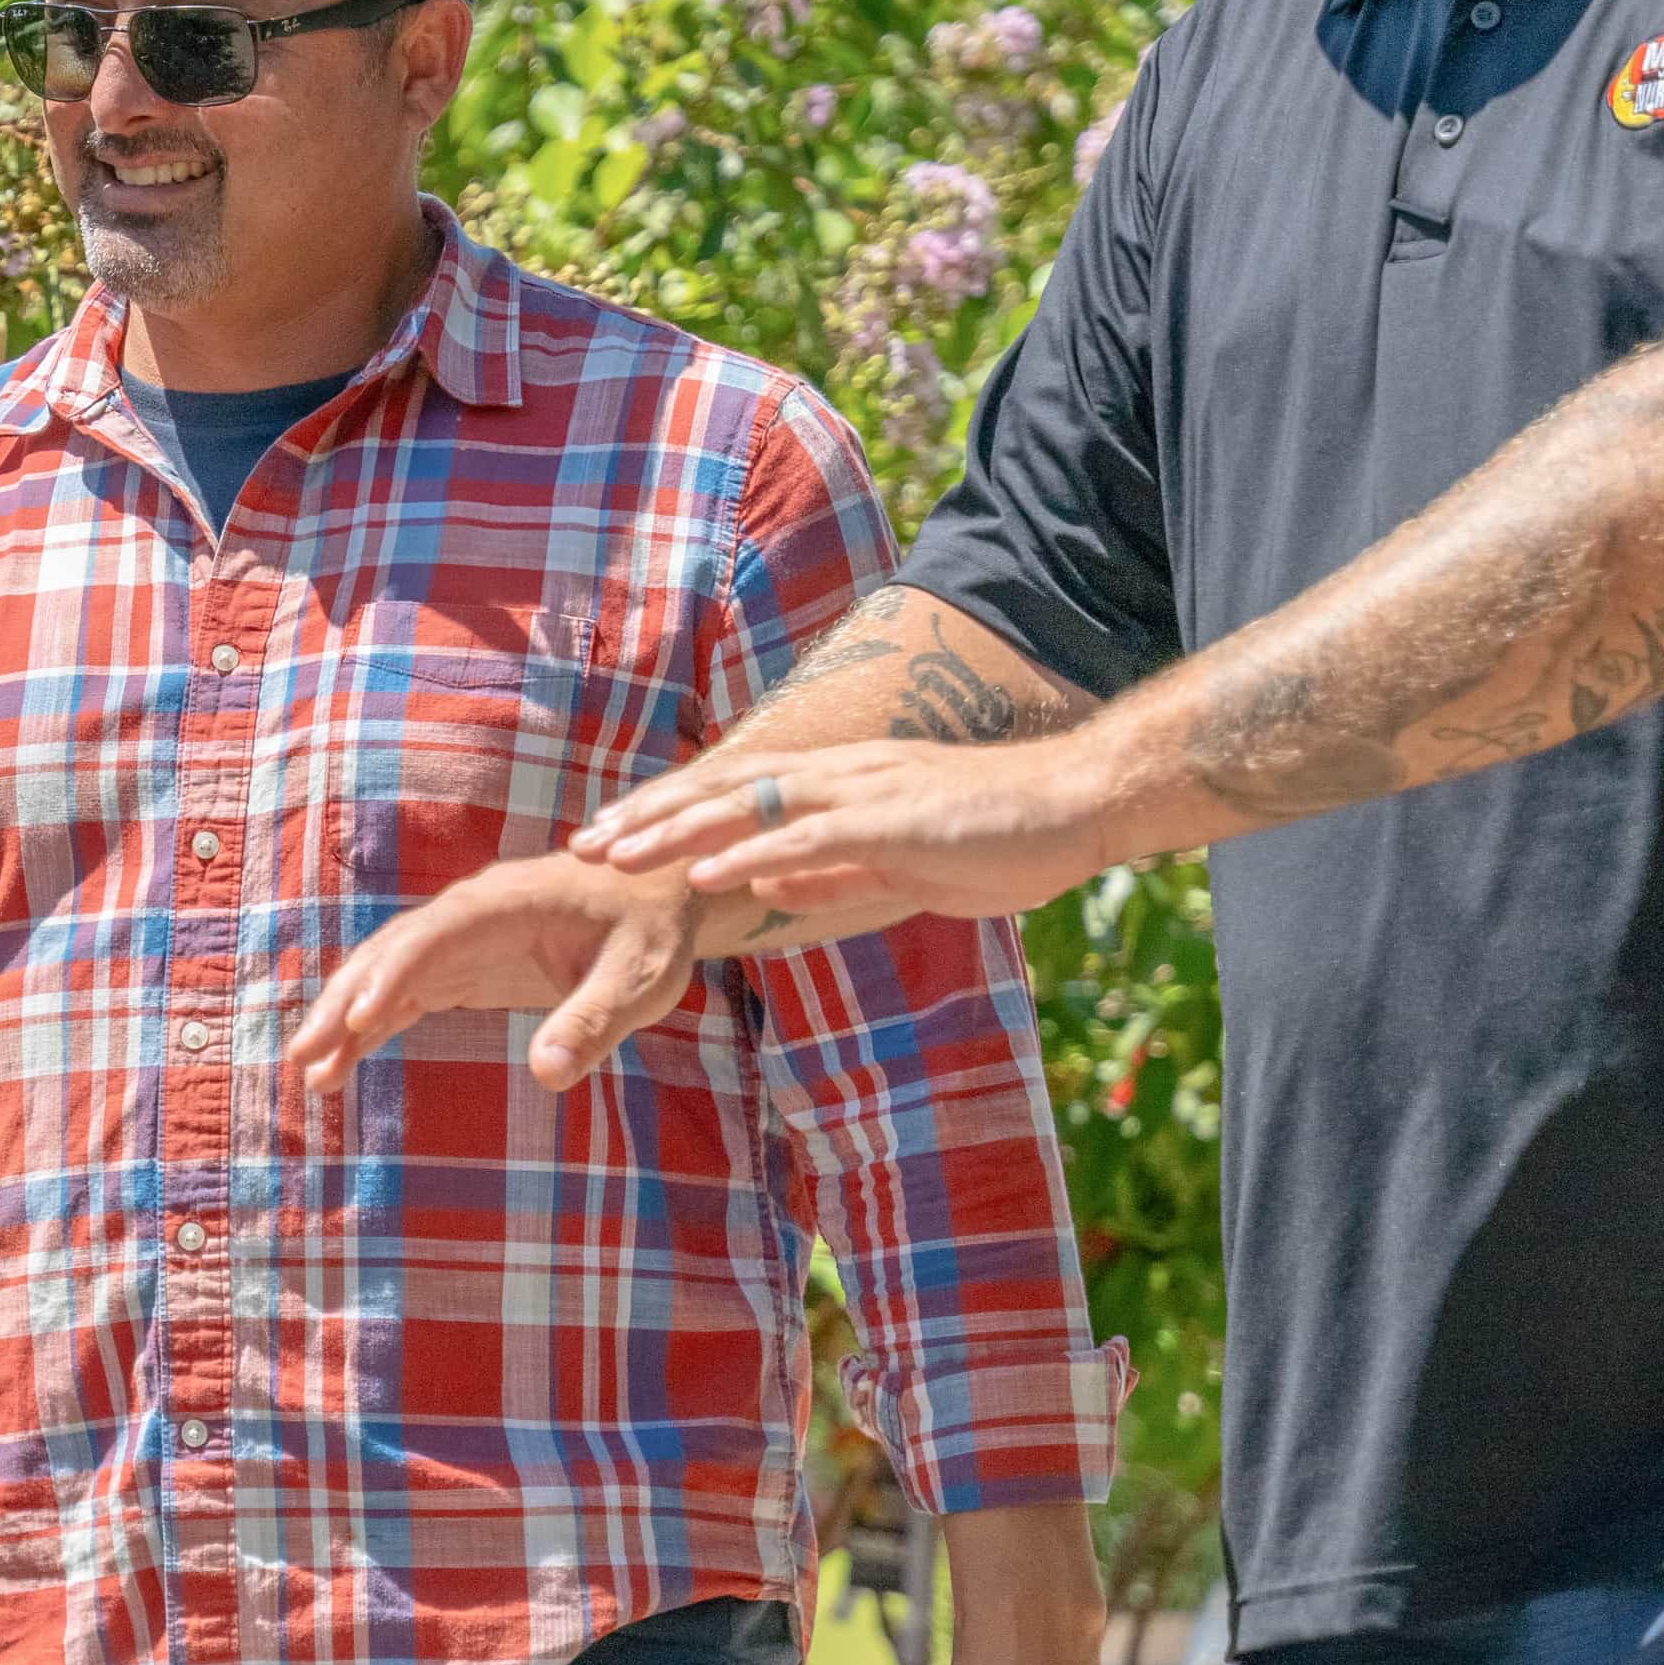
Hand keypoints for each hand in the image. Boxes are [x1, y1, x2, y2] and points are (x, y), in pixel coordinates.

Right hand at [285, 854, 736, 1095]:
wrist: (661, 899)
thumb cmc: (653, 933)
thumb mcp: (639, 981)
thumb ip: (594, 1021)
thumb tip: (549, 1074)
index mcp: (506, 903)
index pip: (434, 936)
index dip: (394, 975)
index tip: (358, 1019)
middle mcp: (471, 913)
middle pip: (391, 953)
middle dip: (344, 1002)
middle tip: (304, 1056)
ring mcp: (461, 938)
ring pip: (386, 974)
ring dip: (345, 1019)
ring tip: (309, 1073)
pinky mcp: (465, 964)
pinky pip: (404, 993)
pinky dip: (371, 1025)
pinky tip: (341, 1065)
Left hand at [577, 731, 1124, 930]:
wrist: (1079, 804)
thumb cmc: (1003, 836)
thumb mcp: (902, 861)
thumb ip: (835, 872)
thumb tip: (769, 889)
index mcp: (844, 783)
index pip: (740, 789)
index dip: (673, 810)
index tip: (614, 834)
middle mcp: (844, 775)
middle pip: (726, 786)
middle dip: (650, 814)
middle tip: (584, 842)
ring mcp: (868, 793)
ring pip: (751, 805)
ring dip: (678, 830)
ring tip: (617, 855)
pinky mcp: (896, 823)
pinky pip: (809, 840)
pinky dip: (751, 855)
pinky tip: (704, 874)